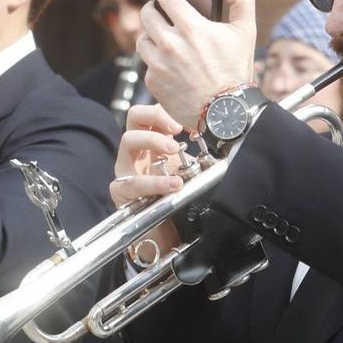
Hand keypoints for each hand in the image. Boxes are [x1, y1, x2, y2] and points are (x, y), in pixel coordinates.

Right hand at [109, 103, 188, 258]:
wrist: (168, 233)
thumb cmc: (177, 198)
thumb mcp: (188, 170)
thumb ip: (197, 152)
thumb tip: (220, 137)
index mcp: (152, 142)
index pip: (151, 112)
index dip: (164, 109)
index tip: (184, 119)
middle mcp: (136, 151)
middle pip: (134, 117)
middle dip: (156, 117)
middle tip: (176, 130)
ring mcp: (126, 169)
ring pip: (128, 141)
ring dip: (153, 141)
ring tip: (173, 149)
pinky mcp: (122, 192)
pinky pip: (132, 182)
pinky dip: (154, 182)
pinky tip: (173, 184)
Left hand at [137, 0, 258, 130]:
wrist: (226, 113)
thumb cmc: (236, 71)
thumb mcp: (246, 31)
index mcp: (191, 26)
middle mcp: (170, 43)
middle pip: (146, 14)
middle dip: (151, 9)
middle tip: (158, 11)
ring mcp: (158, 64)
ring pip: (141, 39)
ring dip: (150, 36)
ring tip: (162, 39)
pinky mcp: (153, 81)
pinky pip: (146, 64)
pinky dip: (154, 61)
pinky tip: (169, 64)